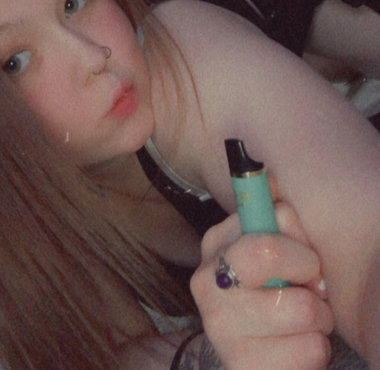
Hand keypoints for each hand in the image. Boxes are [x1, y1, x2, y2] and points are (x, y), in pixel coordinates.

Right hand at [190, 202, 333, 369]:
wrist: (249, 344)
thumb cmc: (267, 283)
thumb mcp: (270, 239)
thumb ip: (274, 212)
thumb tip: (268, 179)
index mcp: (216, 246)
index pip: (266, 243)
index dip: (299, 251)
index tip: (306, 260)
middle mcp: (209, 287)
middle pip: (283, 278)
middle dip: (312, 283)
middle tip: (310, 288)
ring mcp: (221, 331)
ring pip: (303, 314)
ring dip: (319, 317)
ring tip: (304, 317)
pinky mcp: (239, 367)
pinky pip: (308, 352)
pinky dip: (315, 348)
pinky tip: (296, 343)